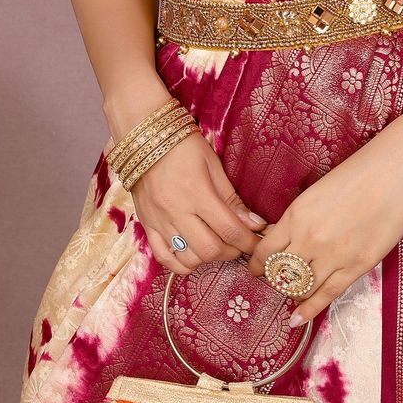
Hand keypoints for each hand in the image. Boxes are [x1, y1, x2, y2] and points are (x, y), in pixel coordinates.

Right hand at [127, 130, 268, 274]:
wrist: (145, 138)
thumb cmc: (183, 147)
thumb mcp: (213, 165)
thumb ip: (232, 199)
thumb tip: (255, 224)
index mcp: (197, 193)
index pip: (230, 230)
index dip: (249, 242)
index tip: (258, 242)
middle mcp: (177, 211)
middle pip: (210, 249)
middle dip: (232, 251)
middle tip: (239, 242)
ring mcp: (159, 221)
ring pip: (188, 258)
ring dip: (208, 258)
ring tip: (217, 246)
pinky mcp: (147, 225)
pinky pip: (163, 258)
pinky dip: (181, 264)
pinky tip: (193, 255)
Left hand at [244, 135, 402, 324]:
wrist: (393, 173)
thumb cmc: (357, 175)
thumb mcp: (315, 192)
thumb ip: (298, 218)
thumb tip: (283, 239)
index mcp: (296, 215)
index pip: (264, 250)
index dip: (256, 264)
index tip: (255, 269)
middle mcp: (309, 238)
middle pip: (279, 272)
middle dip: (273, 280)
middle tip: (274, 282)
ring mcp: (333, 255)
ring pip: (300, 287)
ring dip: (292, 293)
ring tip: (291, 295)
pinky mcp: (357, 266)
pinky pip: (327, 295)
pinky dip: (309, 310)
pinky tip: (297, 318)